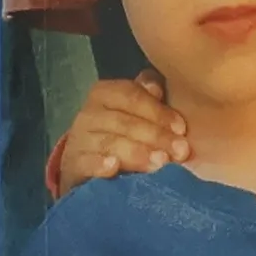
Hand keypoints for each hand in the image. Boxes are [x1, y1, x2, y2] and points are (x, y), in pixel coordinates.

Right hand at [57, 71, 190, 189]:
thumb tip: (157, 87)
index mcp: (105, 93)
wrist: (88, 165)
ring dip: (136, 152)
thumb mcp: (136, 112)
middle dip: (155, 136)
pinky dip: (99, 164)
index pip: (132, 95)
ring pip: (109, 142)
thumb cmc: (121, 133)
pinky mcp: (73, 165)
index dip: (158, 111)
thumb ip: (149, 97)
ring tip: (159, 163)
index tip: (182, 128)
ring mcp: (79, 139)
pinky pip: (86, 163)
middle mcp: (89, 113)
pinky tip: (113, 167)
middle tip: (180, 152)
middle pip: (124, 121)